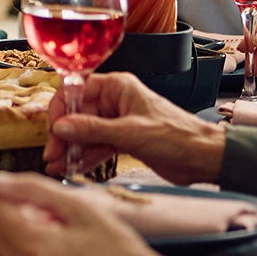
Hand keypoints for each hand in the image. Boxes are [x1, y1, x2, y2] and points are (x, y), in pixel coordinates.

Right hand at [43, 72, 225, 186]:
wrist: (203, 157)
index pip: (78, 89)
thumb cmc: (178, 136)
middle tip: (53, 153)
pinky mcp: (123, 140)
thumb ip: (93, 129)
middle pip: (78, 114)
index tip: (53, 127)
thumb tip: (62, 127)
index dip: (61, 107)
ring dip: (71, 149)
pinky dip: (85, 156)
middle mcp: (116, 101)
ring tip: (58, 165)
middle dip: (64, 134)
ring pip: (86, 132)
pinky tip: (73, 167)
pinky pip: (97, 146)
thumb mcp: (130, 133)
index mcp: (119, 87)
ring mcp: (119, 121)